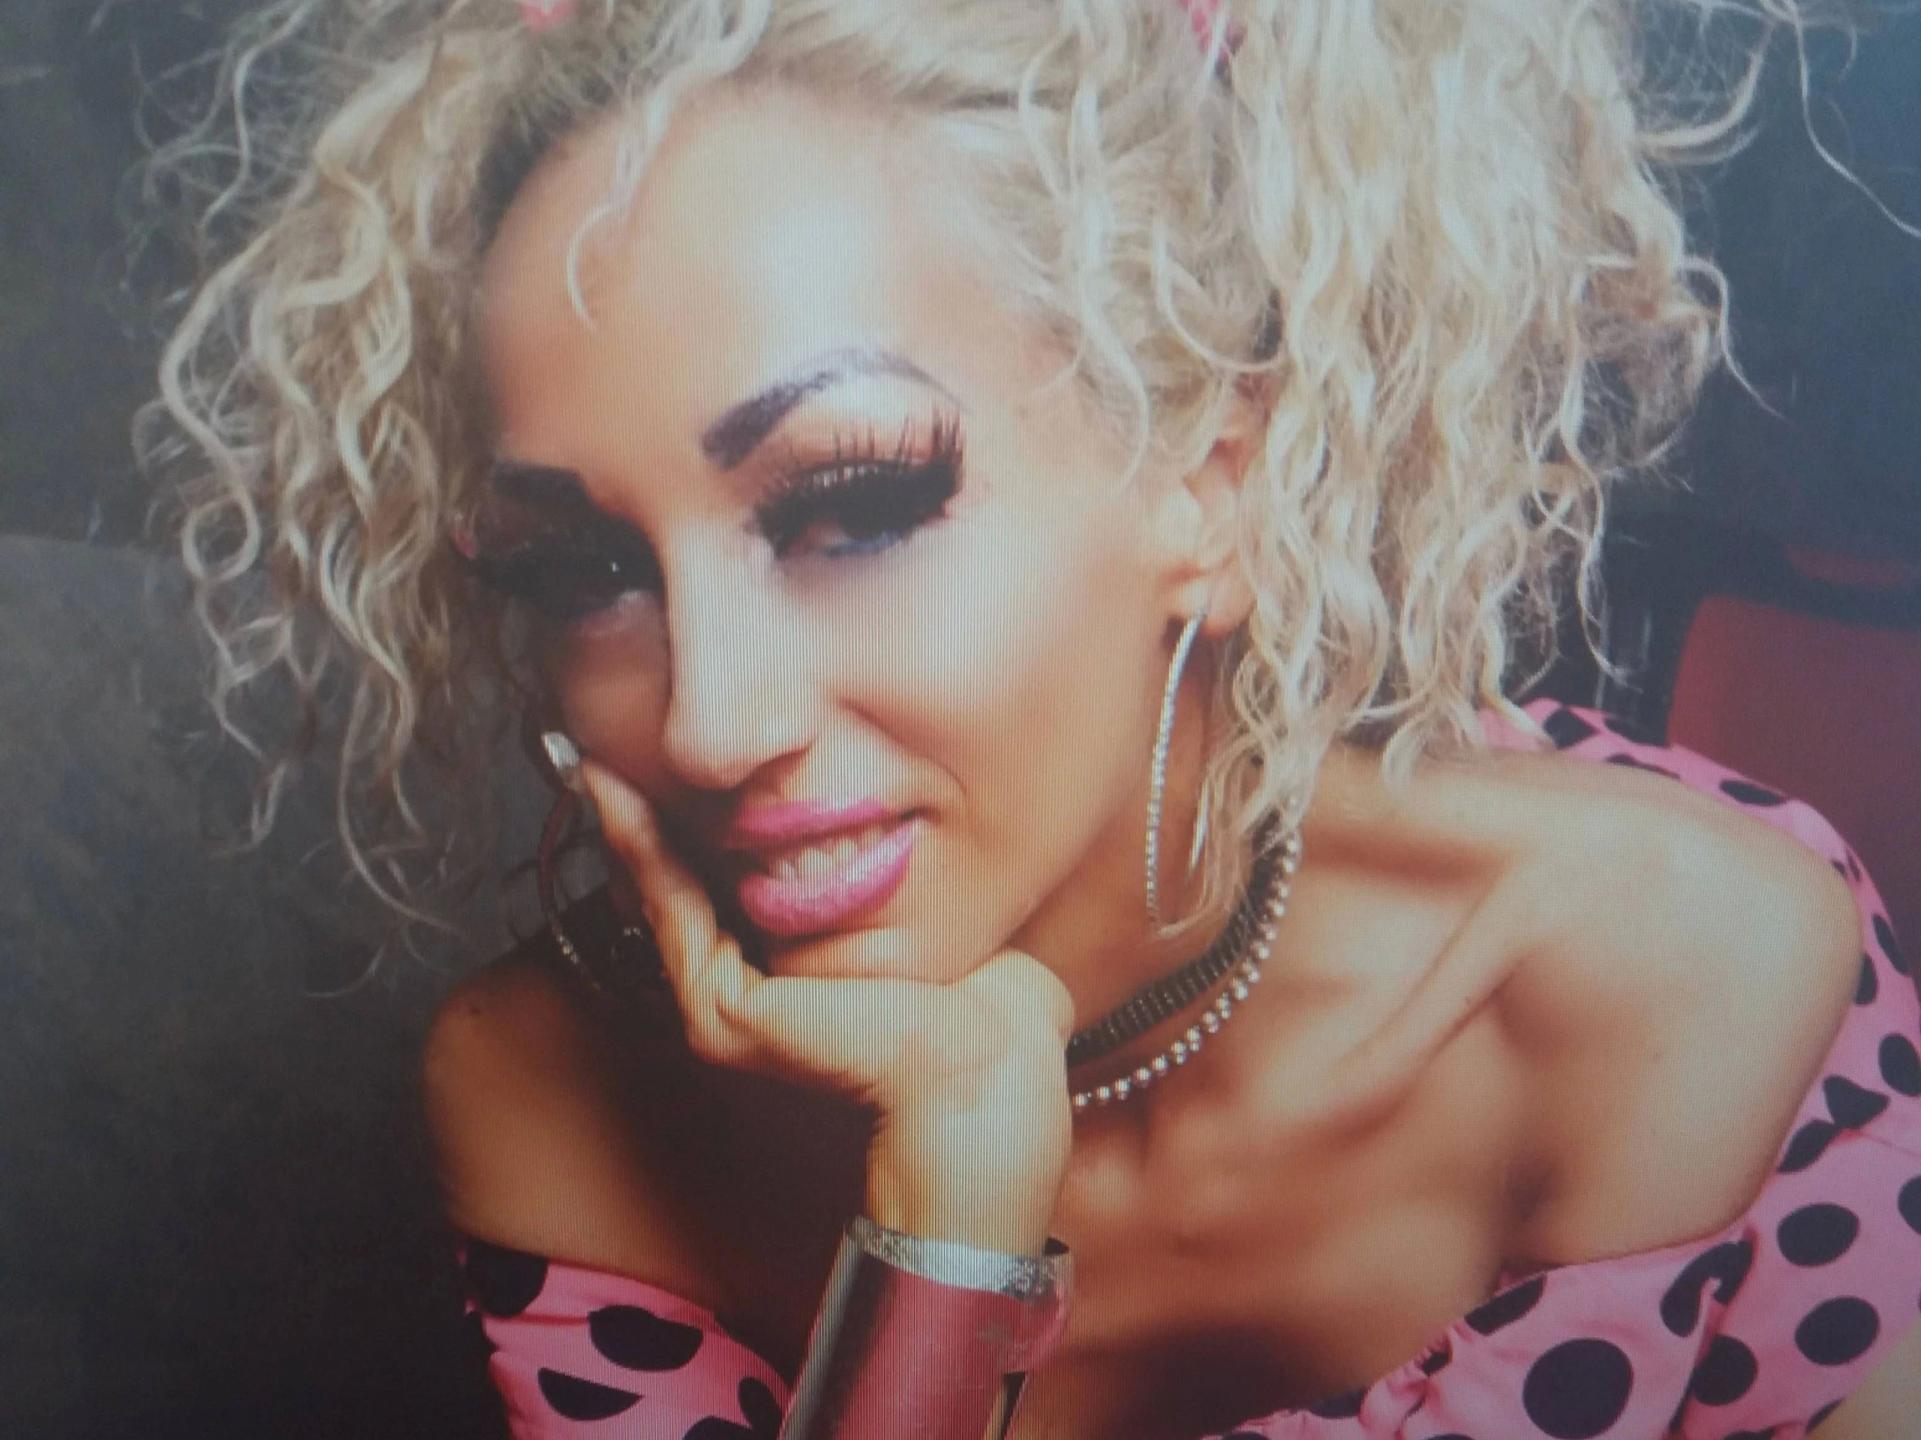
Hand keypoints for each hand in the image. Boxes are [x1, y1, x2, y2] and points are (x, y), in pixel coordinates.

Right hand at [583, 760, 1076, 1253]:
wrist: (991, 1073)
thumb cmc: (990, 1010)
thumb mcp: (945, 922)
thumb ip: (913, 884)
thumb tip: (929, 820)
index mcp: (800, 983)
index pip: (737, 888)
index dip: (708, 819)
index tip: (694, 750)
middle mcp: (754, 1000)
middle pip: (693, 887)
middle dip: (660, 810)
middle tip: (618, 734)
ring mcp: (728, 1013)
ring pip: (669, 896)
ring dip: (633, 823)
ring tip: (600, 752)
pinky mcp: (722, 1015)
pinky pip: (673, 913)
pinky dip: (643, 851)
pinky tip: (623, 794)